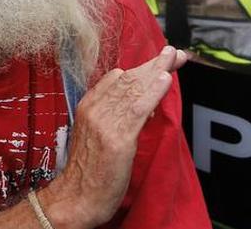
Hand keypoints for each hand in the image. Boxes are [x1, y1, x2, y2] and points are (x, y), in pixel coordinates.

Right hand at [42, 46, 186, 228]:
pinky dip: (153, 92)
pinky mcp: (118, 139)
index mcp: (89, 106)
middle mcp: (95, 110)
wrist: (75, 198)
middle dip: (154, 64)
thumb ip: (111, 114)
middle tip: (175, 52)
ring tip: (175, 58)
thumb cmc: (88, 172)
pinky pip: (137, 109)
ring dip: (157, 71)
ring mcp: (105, 123)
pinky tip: (165, 80)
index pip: (118, 78)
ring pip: (134, 90)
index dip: (142, 68)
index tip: (162, 61)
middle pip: (129, 80)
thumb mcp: (95, 135)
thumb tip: (135, 99)